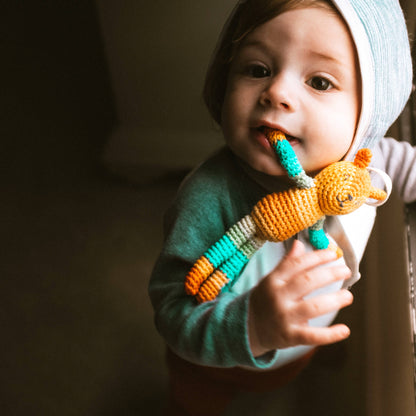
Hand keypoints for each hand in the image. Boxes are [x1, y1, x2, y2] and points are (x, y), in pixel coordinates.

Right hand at [248, 239, 352, 356]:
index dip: (316, 257)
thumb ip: (287, 263)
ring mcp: (284, 317)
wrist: (248, 327)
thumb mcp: (272, 279)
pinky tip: (345, 330)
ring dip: (334, 300)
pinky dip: (330, 335)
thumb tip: (300, 244)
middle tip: (346, 271)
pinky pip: (312, 336)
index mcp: (273, 280)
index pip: (296, 264)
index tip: (333, 254)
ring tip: (348, 296)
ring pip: (313, 307)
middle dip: (329, 274)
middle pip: (306, 282)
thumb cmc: (266, 299)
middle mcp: (278, 297)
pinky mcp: (290, 336)